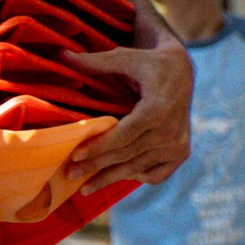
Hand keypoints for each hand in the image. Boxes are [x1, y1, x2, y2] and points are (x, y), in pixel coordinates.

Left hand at [64, 41, 193, 191]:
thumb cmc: (148, 64)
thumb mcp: (124, 57)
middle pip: (128, 154)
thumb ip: (95, 62)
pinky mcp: (181, 152)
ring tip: (85, 188)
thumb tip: (62, 56)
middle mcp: (171, 130)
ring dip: (111, 178)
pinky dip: (136, 177)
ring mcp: (178, 144)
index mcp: (159, 108)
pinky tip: (116, 176)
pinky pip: (157, 174)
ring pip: (139, 168)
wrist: (182, 73)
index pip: (125, 134)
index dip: (100, 147)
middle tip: (70, 174)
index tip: (75, 155)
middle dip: (97, 166)